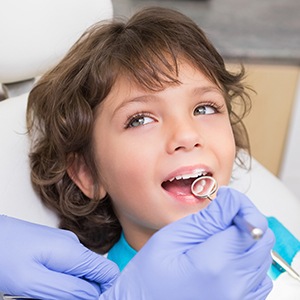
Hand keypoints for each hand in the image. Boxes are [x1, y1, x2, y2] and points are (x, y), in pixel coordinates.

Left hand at [0, 215, 118, 299]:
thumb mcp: (32, 282)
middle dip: (81, 293)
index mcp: (73, 252)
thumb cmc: (3, 255)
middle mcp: (73, 246)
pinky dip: (59, 281)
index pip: (108, 272)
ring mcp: (64, 245)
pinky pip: (67, 269)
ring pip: (79, 273)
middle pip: (94, 275)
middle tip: (54, 297)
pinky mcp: (55, 248)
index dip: (105, 291)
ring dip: (67, 289)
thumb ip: (67, 289)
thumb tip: (94, 295)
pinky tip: (40, 286)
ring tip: (41, 292)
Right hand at [101, 187, 274, 299]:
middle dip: (244, 220)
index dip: (240, 205)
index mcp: (215, 265)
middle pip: (263, 238)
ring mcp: (240, 299)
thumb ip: (206, 219)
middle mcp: (235, 286)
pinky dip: (245, 261)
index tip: (225, 201)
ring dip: (245, 240)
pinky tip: (223, 259)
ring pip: (262, 257)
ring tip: (217, 240)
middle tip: (220, 218)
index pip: (251, 222)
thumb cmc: (148, 278)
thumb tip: (231, 200)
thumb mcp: (170, 238)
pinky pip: (258, 278)